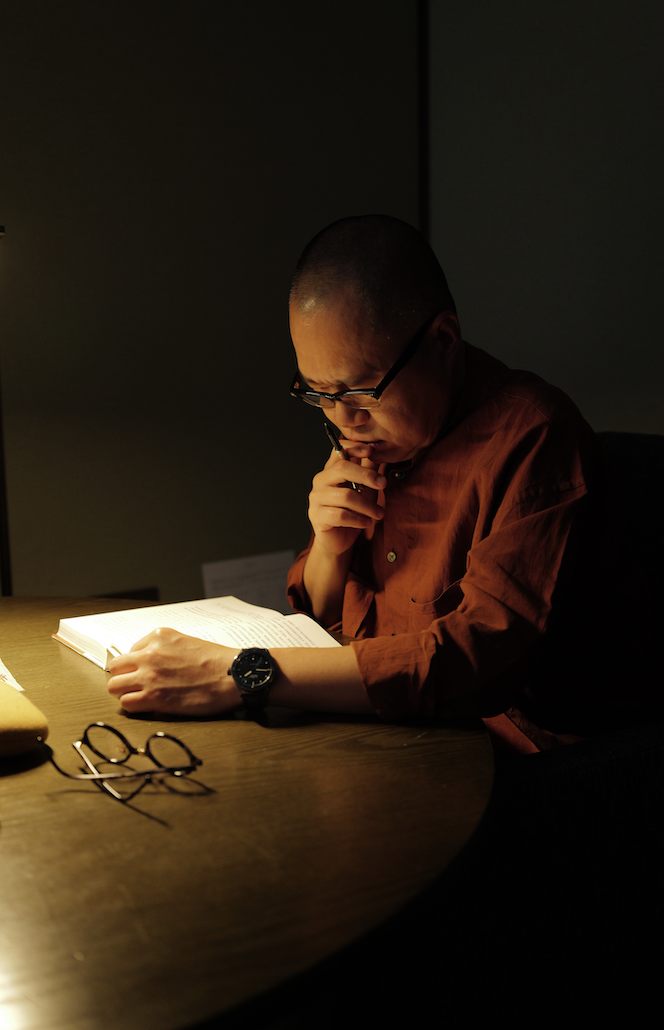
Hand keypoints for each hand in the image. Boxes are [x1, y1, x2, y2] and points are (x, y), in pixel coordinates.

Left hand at [107, 627, 239, 715]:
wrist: (233, 676)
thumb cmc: (217, 662)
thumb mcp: (186, 643)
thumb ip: (164, 650)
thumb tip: (149, 665)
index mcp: (159, 637)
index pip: (129, 651)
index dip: (135, 665)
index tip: (143, 673)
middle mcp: (150, 653)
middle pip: (115, 668)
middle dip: (124, 677)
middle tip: (136, 686)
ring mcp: (149, 675)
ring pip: (114, 686)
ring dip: (125, 693)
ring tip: (140, 697)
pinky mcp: (154, 697)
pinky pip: (126, 704)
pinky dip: (133, 707)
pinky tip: (146, 707)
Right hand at [308, 442, 386, 556]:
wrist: (338, 540)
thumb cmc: (351, 512)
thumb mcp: (364, 490)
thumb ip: (369, 471)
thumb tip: (380, 452)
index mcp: (331, 470)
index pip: (338, 450)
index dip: (353, 447)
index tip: (370, 450)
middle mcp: (321, 481)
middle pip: (341, 469)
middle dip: (366, 475)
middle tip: (383, 484)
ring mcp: (317, 499)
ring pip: (345, 496)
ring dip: (367, 505)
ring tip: (379, 513)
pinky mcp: (318, 516)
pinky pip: (341, 515)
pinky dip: (358, 519)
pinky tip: (367, 523)